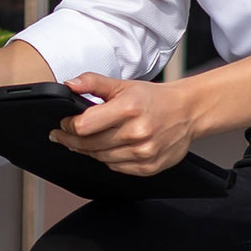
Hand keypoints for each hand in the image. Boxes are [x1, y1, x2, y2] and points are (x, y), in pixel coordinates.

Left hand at [56, 72, 202, 175]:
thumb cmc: (154, 98)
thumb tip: (69, 84)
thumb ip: (93, 83)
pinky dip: (107, 159)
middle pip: (89, 145)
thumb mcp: (123, 85)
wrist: (188, 111)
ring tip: (84, 141)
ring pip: (101, 158)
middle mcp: (137, 132)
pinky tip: (107, 149)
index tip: (63, 124)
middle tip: (62, 136)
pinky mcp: (149, 167)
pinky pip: (116, 167)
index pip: (84, 125)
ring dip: (88, 150)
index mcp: (129, 108)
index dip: (69, 126)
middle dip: (71, 140)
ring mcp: (144, 152)